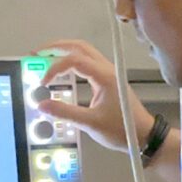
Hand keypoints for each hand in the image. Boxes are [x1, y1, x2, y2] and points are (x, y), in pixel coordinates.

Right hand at [34, 39, 154, 152]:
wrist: (143, 135)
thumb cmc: (121, 129)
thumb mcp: (91, 123)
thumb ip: (65, 112)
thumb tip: (42, 104)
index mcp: (104, 76)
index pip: (74, 60)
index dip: (55, 68)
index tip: (43, 83)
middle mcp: (107, 69)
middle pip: (79, 47)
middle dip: (57, 47)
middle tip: (37, 54)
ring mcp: (109, 73)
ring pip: (84, 52)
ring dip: (65, 52)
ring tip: (45, 57)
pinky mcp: (108, 79)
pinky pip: (88, 62)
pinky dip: (72, 61)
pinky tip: (62, 70)